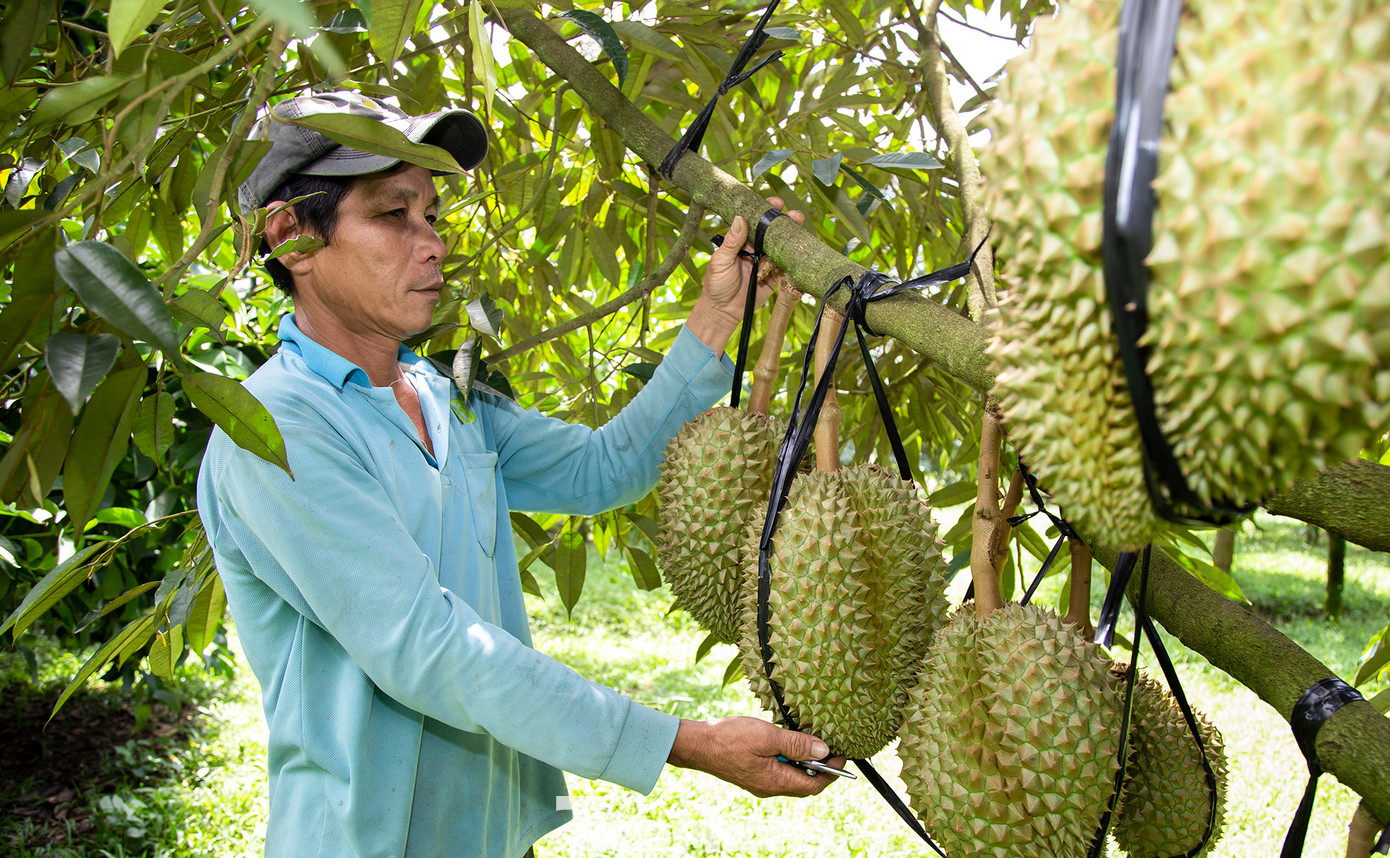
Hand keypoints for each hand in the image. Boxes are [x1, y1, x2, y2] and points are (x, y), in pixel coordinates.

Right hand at [667, 716, 846, 797]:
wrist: (697, 744)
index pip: (814, 785)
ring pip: (792, 776)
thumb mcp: (768, 736)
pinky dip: (789, 758)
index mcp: (776, 782)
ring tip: (809, 738)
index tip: (841, 753)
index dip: (832, 771)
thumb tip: (824, 750)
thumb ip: (797, 744)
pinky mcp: (753, 774)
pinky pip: (779, 770)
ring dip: (804, 760)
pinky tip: (786, 740)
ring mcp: (760, 782)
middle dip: (821, 766)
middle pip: (805, 783)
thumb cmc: (730, 738)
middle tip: (829, 744)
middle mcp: (769, 787)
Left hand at [686, 198, 805, 352]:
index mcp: (742, 241)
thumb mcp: (720, 261)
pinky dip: (792, 262)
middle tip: (795, 216)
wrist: (723, 311)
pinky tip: (799, 253)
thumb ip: (732, 241)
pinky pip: (785, 268)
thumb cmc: (717, 284)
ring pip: (782, 248)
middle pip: (773, 233)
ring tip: (800, 231)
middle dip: (786, 223)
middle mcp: (756, 249)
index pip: (756, 222)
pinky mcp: (774, 278)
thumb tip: (740, 218)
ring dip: (792, 240)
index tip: (776, 203)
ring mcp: (766, 263)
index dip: (766, 211)